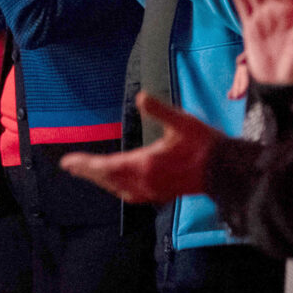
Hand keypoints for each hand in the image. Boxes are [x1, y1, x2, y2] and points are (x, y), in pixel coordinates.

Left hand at [60, 93, 219, 203]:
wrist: (225, 170)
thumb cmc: (204, 144)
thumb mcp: (181, 121)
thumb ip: (159, 110)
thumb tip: (140, 97)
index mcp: (146, 164)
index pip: (106, 166)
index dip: (85, 164)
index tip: (66, 162)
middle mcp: (145, 182)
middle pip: (108, 179)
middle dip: (88, 172)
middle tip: (70, 167)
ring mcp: (153, 191)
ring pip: (118, 189)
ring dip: (102, 181)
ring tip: (89, 173)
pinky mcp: (161, 195)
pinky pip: (131, 194)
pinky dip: (118, 188)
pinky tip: (118, 185)